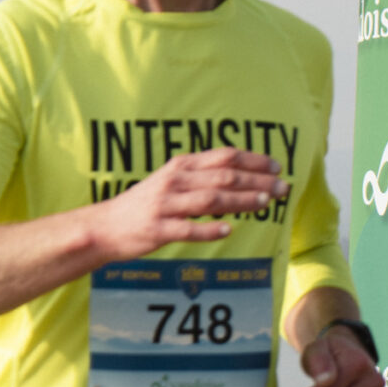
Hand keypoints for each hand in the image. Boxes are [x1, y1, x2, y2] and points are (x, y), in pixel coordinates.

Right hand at [92, 149, 286, 257]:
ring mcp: (165, 206)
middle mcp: (174, 181)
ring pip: (210, 200)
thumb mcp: (170, 181)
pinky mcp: (158, 230)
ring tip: (264, 203)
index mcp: (181, 166)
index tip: (277, 167)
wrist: (105, 226)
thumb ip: (200, 176)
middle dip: (257, 181)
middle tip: (282, 188)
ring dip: (241, 201)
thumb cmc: (143, 205)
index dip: (253, 160)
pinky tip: (227, 230)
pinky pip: (187, 229)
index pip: (223, 156)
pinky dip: (208, 230)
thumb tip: (239, 175)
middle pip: (223, 176)